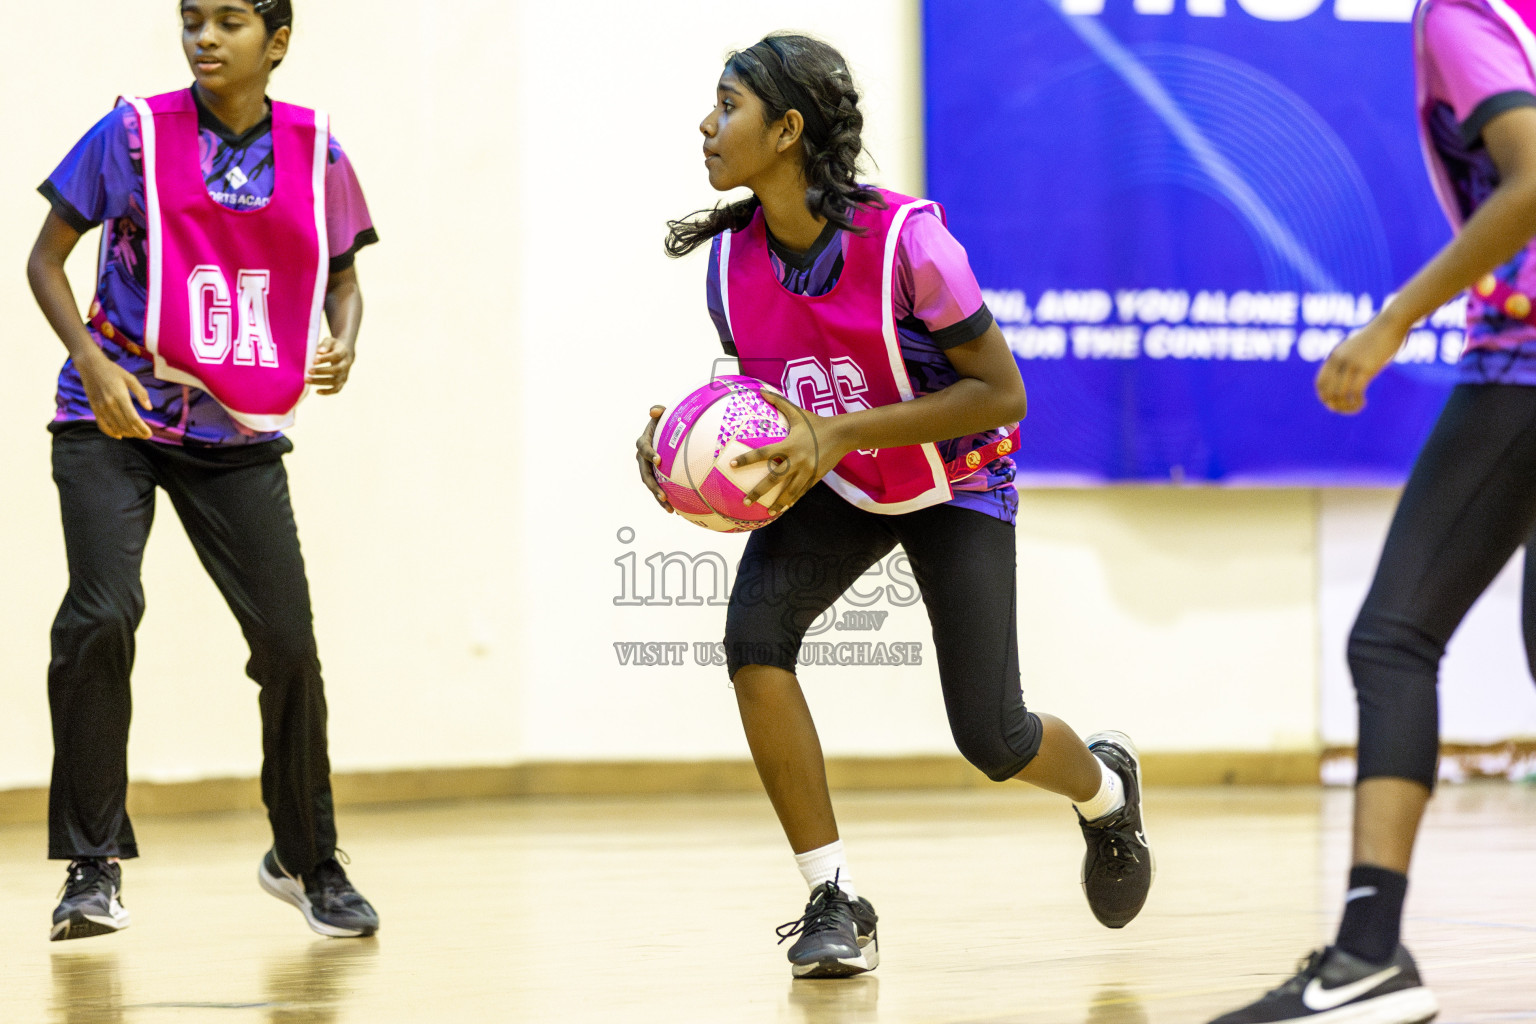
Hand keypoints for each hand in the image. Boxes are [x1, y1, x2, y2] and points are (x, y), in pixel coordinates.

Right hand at [77, 349, 151, 439]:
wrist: (90, 365)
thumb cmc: (113, 371)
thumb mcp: (130, 378)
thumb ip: (141, 393)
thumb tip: (149, 408)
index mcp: (120, 396)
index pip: (133, 418)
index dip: (142, 429)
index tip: (149, 434)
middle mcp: (110, 404)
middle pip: (125, 425)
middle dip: (137, 433)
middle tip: (145, 435)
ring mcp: (100, 407)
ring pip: (114, 427)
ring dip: (126, 433)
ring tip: (136, 434)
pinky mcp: (94, 408)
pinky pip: (102, 425)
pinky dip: (110, 432)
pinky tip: (118, 435)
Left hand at [307, 336, 354, 394]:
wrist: (345, 353)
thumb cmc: (333, 346)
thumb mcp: (330, 341)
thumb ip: (325, 345)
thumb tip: (319, 352)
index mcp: (343, 352)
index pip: (336, 356)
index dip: (325, 359)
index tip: (313, 361)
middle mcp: (346, 364)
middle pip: (336, 370)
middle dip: (322, 371)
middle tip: (308, 371)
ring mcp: (345, 374)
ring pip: (335, 381)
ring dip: (321, 382)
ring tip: (307, 380)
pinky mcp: (342, 382)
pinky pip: (336, 389)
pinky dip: (327, 392)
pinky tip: (317, 391)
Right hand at [635, 405, 672, 512]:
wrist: (665, 432)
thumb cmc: (665, 421)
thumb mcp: (663, 414)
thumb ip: (659, 411)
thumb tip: (654, 411)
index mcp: (643, 442)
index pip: (643, 448)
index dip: (649, 454)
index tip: (659, 460)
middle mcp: (642, 458)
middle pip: (645, 474)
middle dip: (653, 486)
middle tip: (663, 494)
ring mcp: (647, 469)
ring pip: (651, 485)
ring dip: (658, 497)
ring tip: (670, 509)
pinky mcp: (655, 476)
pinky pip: (659, 488)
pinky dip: (666, 499)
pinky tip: (677, 510)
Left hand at [732, 390, 850, 514]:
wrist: (842, 434)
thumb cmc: (816, 422)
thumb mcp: (797, 412)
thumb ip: (778, 402)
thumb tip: (761, 390)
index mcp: (788, 445)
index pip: (763, 453)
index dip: (747, 459)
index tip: (732, 465)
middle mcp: (796, 460)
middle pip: (773, 479)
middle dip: (759, 492)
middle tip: (746, 501)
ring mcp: (806, 471)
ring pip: (789, 491)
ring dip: (778, 503)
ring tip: (767, 512)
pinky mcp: (815, 477)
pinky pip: (802, 491)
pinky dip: (793, 500)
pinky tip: (785, 507)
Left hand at [1315, 315, 1408, 414]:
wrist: (1391, 323)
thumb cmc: (1377, 337)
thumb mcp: (1357, 348)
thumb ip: (1349, 361)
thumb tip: (1348, 375)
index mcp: (1335, 356)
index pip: (1320, 383)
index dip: (1324, 397)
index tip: (1335, 404)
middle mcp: (1339, 360)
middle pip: (1328, 391)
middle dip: (1335, 405)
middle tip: (1347, 409)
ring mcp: (1352, 363)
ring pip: (1340, 394)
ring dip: (1347, 406)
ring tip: (1356, 406)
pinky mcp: (1366, 367)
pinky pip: (1356, 391)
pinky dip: (1357, 402)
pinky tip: (1363, 403)